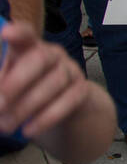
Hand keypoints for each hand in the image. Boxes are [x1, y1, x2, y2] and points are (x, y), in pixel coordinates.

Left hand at [0, 21, 90, 136]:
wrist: (68, 107)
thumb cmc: (28, 89)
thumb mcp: (8, 84)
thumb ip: (1, 86)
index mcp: (29, 47)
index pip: (26, 34)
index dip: (18, 33)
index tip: (5, 34)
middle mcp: (52, 54)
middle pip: (41, 59)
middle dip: (17, 82)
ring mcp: (71, 71)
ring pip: (54, 83)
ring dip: (26, 107)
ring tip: (5, 127)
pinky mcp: (82, 90)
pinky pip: (68, 101)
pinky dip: (46, 118)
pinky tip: (28, 131)